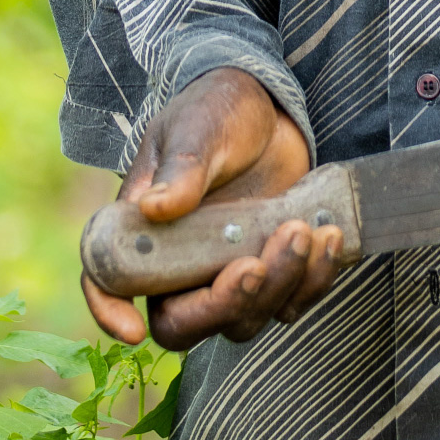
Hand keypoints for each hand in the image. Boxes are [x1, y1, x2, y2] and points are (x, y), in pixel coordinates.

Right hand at [81, 67, 343, 351]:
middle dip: (222, 305)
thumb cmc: (216, 111)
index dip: (110, 314)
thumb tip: (154, 207)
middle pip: (183, 323)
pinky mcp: (270, 267)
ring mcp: (225, 272)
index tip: (132, 331)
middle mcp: (178, 264)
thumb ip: (183, 167)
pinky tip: (330, 237)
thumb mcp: (197, 129)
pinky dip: (312, 281)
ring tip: (304, 231)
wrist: (267, 108)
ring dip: (277, 288)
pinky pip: (289, 300)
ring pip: (242, 319)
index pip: (109, 284)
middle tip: (256, 263)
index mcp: (142, 231)